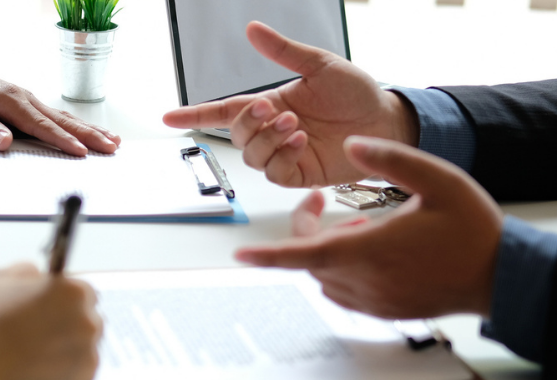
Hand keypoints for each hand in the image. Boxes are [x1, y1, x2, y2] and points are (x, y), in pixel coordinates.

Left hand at [0, 62, 120, 155]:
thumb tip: (5, 142)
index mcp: (12, 101)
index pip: (41, 125)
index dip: (62, 139)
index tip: (81, 151)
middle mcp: (26, 99)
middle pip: (62, 120)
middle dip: (89, 135)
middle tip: (111, 147)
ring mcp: (31, 101)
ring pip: (65, 118)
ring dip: (90, 130)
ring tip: (113, 142)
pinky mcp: (31, 106)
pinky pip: (59, 117)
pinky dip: (79, 126)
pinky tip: (93, 132)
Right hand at [0, 263, 101, 379]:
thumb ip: (27, 271)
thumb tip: (39, 276)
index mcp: (71, 292)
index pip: (84, 291)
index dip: (64, 299)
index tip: (50, 308)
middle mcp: (87, 323)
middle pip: (88, 319)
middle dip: (69, 323)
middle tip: (40, 333)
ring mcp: (87, 356)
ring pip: (85, 347)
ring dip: (69, 348)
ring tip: (36, 354)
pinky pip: (81, 373)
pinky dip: (66, 372)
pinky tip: (40, 371)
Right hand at [162, 21, 418, 187]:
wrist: (387, 120)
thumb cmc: (357, 93)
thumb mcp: (319, 64)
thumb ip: (283, 51)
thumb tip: (252, 29)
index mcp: (272, 104)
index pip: (225, 111)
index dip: (196, 114)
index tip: (168, 116)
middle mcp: (274, 131)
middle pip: (237, 135)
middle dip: (248, 123)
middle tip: (273, 110)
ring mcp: (286, 154)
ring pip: (252, 156)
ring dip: (267, 139)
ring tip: (295, 124)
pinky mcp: (301, 174)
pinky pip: (275, 172)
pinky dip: (282, 156)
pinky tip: (300, 141)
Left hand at [236, 136, 501, 317]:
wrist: (501, 274)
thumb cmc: (473, 230)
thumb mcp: (438, 178)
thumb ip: (391, 158)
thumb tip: (352, 146)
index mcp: (371, 249)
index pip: (304, 254)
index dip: (268, 255)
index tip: (241, 255)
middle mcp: (367, 280)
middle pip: (311, 259)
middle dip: (309, 231)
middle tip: (321, 204)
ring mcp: (375, 301)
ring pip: (326, 277)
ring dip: (328, 251)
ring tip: (362, 228)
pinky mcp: (385, 311)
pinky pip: (345, 292)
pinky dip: (344, 270)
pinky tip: (373, 250)